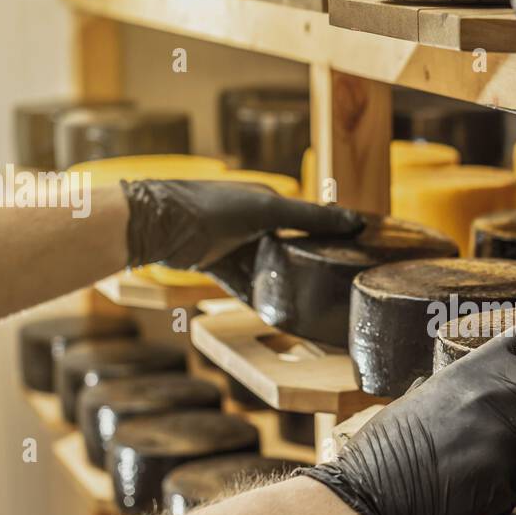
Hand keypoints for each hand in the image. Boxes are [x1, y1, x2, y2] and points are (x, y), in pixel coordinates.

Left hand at [121, 180, 362, 300]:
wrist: (159, 224)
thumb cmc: (214, 208)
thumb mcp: (268, 210)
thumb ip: (311, 217)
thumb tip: (356, 221)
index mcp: (267, 201)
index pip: (307, 218)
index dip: (328, 235)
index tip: (352, 254)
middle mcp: (252, 221)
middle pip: (287, 246)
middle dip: (307, 263)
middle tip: (333, 283)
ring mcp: (234, 244)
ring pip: (266, 268)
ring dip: (281, 283)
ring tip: (309, 302)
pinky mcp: (216, 265)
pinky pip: (243, 284)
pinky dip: (257, 297)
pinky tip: (276, 313)